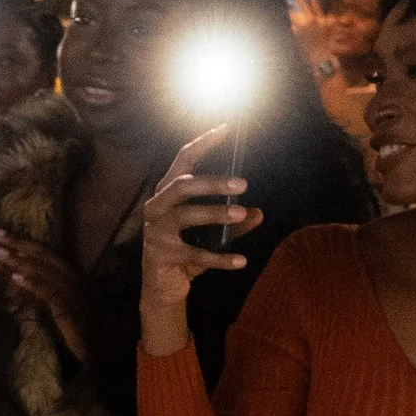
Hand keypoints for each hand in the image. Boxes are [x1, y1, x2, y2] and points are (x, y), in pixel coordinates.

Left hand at [0, 229, 90, 357]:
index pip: (44, 251)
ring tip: (1, 255)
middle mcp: (74, 276)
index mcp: (70, 273)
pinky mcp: (71, 307)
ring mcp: (74, 290)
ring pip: (45, 270)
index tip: (1, 234)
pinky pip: (50, 292)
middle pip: (43, 254)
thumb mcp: (50, 304)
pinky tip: (17, 278)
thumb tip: (13, 278)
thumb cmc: (70, 327)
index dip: (22, 241)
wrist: (93, 350)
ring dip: (22, 261)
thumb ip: (36, 290)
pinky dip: (33, 284)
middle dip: (19, 243)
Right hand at [138, 123, 259, 352]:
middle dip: (212, 182)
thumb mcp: (212, 235)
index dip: (204, 143)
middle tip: (243, 184)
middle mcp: (157, 207)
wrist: (163, 287)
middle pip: (182, 185)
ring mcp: (156, 230)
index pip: (184, 160)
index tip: (227, 129)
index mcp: (167, 193)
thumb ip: (234, 222)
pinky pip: (195, 254)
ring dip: (216, 213)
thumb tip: (260, 213)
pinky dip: (220, 258)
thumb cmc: (186, 251)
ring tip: (243, 213)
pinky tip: (241, 261)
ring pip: (186, 215)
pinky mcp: (161, 254)